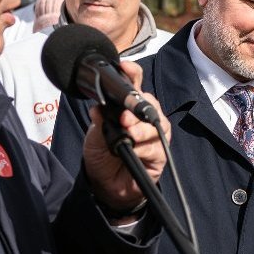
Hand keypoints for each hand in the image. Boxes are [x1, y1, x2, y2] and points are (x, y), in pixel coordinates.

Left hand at [81, 61, 169, 213]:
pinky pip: (156, 147)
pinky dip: (144, 147)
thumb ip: (98, 123)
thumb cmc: (102, 158)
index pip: (134, 87)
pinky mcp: (159, 155)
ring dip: (142, 128)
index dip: (132, 74)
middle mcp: (144, 120)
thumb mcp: (94, 137)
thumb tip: (97, 108)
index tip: (125, 66)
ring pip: (157, 124)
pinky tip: (134, 150)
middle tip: (124, 116)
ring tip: (129, 133)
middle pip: (150, 103)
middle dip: (139, 106)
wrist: (106, 187)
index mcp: (128, 110)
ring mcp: (153, 137)